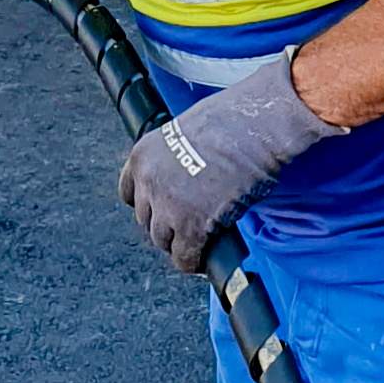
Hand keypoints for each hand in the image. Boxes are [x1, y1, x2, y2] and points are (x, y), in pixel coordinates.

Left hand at [117, 55, 341, 272]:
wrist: (254, 128)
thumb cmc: (233, 121)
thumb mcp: (187, 134)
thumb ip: (176, 161)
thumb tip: (185, 182)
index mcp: (143, 155)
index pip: (129, 194)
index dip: (150, 204)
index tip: (163, 209)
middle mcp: (148, 182)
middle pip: (147, 220)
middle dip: (166, 224)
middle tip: (188, 224)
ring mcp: (167, 206)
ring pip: (163, 240)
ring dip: (181, 242)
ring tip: (200, 240)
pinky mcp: (191, 227)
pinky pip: (184, 257)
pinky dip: (195, 261)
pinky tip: (206, 256)